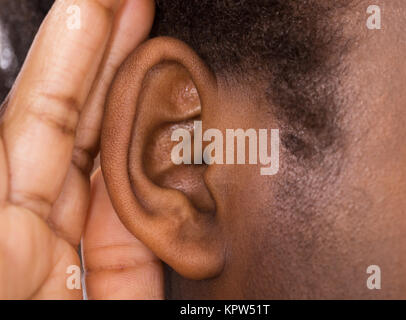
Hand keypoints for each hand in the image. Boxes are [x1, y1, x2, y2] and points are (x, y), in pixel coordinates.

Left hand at [0, 0, 161, 298]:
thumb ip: (0, 172)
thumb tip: (8, 115)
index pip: (37, 123)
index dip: (68, 59)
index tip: (94, 6)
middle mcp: (37, 239)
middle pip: (85, 135)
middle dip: (112, 61)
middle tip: (135, 6)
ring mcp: (85, 264)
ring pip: (125, 177)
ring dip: (149, 118)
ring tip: (165, 55)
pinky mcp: (127, 293)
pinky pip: (155, 236)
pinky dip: (175, 195)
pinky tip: (186, 152)